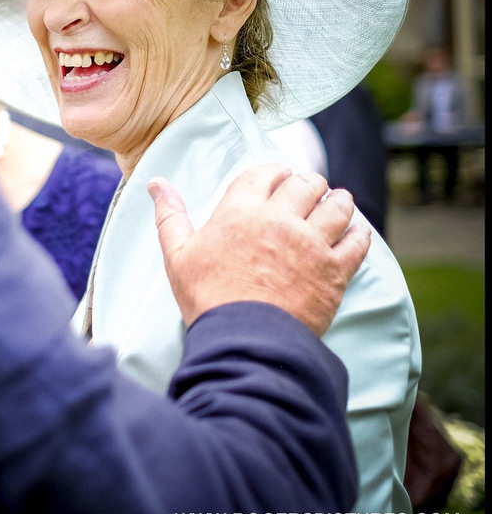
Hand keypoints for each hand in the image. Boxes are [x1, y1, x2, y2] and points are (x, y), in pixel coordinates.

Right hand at [149, 164, 370, 335]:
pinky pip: (357, 241)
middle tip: (308, 193)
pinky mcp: (335, 270)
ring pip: (338, 206)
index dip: (275, 173)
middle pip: (306, 183)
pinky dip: (358, 233)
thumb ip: (169, 215)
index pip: (266, 173)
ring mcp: (312, 243)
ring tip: (335, 205)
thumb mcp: (177, 255)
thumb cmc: (207, 297)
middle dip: (309, 184)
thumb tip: (156, 183)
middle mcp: (280, 219)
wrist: (244, 340)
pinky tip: (353, 234)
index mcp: (241, 211)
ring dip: (338, 201)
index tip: (279, 178)